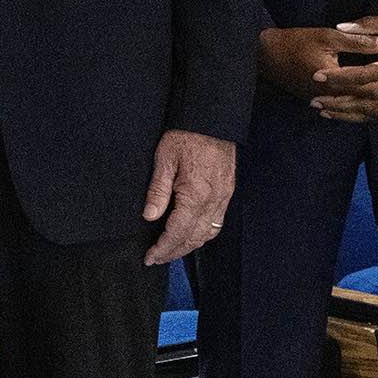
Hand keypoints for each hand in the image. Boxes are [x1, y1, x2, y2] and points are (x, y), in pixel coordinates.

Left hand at [142, 128, 235, 265]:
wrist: (212, 119)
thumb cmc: (186, 136)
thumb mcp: (164, 161)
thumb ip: (157, 191)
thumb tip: (150, 217)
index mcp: (196, 195)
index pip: (178, 232)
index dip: (163, 248)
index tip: (150, 257)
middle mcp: (213, 201)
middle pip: (194, 238)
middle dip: (175, 252)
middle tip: (157, 259)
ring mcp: (223, 198)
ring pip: (208, 233)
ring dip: (190, 246)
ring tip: (172, 251)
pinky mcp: (227, 192)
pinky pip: (217, 222)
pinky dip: (203, 234)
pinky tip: (191, 234)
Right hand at [258, 23, 377, 109]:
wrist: (266, 57)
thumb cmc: (296, 42)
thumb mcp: (327, 36)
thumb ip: (358, 40)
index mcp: (337, 83)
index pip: (373, 90)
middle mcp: (335, 99)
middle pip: (374, 109)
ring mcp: (331, 104)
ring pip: (366, 115)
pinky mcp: (328, 103)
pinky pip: (355, 113)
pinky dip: (374, 112)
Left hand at [311, 11, 377, 121]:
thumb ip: (371, 27)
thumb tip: (341, 27)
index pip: (364, 76)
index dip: (339, 77)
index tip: (317, 76)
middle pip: (366, 100)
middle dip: (339, 102)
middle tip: (314, 102)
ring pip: (375, 109)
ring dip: (349, 111)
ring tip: (325, 112)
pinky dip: (366, 110)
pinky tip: (350, 110)